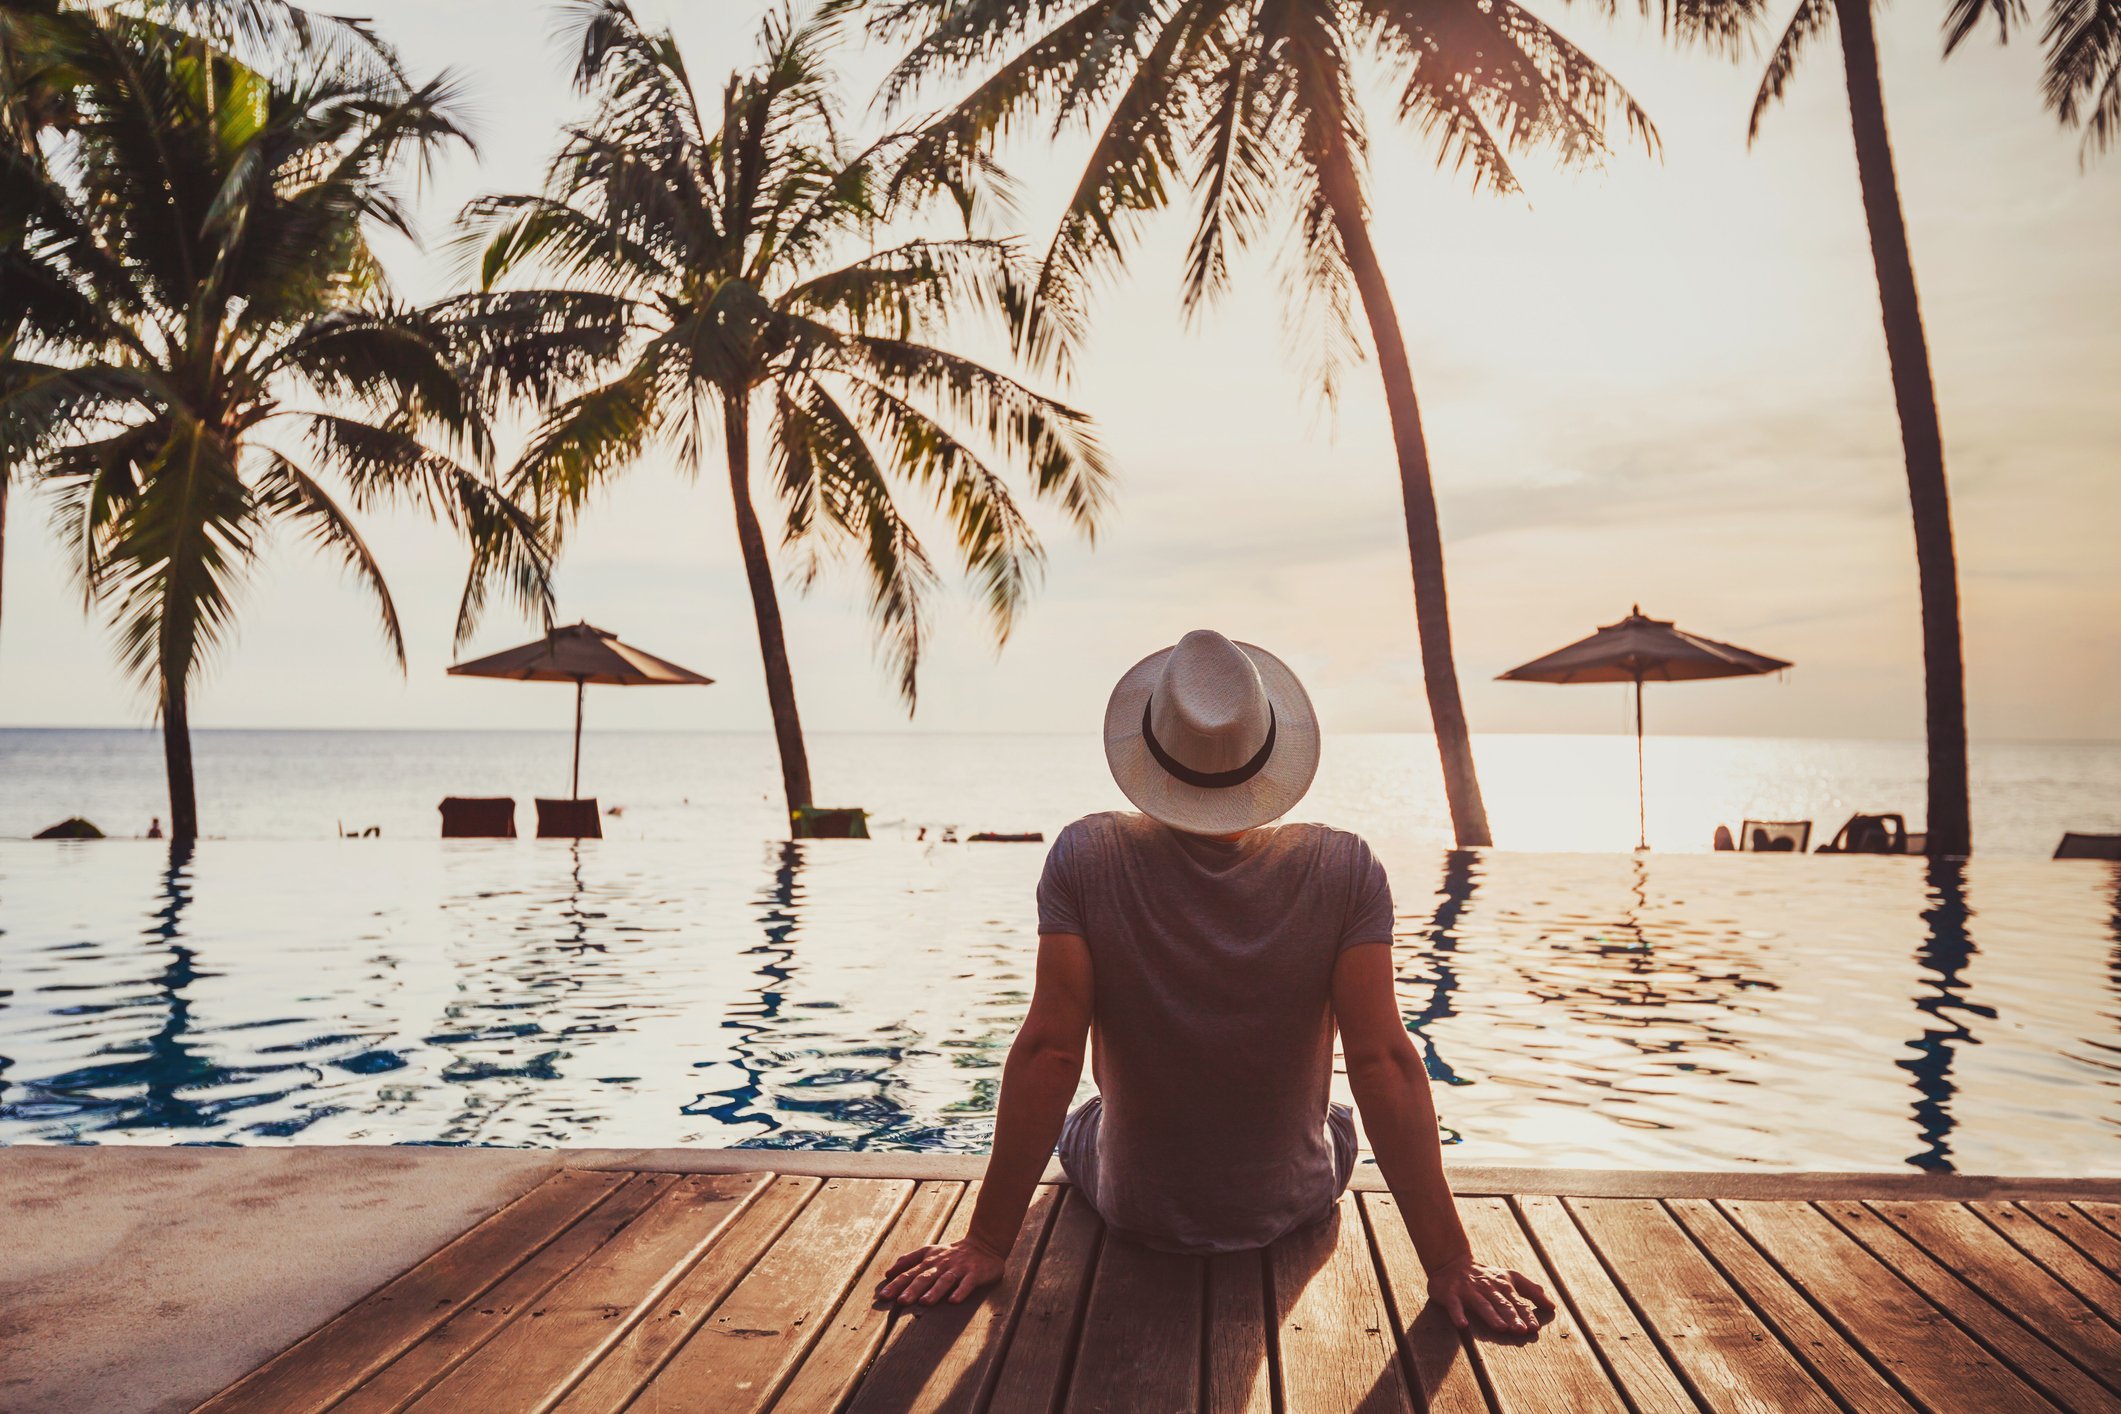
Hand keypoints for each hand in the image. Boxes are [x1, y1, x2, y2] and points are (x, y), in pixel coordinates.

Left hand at [878, 1237, 1006, 1305]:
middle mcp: (942, 1262)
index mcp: (929, 1258)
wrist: (984, 1244)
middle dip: (912, 1289)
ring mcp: (959, 1268)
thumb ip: (909, 1260)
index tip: (883, 1296)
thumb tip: (888, 1273)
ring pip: (945, 1280)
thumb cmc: (952, 1253)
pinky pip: (967, 1283)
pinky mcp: (975, 1273)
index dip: (896, 1283)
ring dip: (934, 1291)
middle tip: (900, 1302)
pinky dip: (960, 1292)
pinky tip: (953, 1301)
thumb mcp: (929, 1252)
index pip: (910, 1271)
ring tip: (924, 1303)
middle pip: (925, 1276)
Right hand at [1429, 1258, 1553, 1333]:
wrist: (1451, 1262)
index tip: (1534, 1328)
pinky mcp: (1451, 1294)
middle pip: (1501, 1303)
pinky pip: (1454, 1306)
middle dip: (1512, 1316)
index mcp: (1503, 1284)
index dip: (1526, 1314)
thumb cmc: (1485, 1275)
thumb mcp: (1510, 1278)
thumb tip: (1552, 1306)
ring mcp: (1469, 1291)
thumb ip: (1531, 1291)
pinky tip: (1463, 1325)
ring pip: (1482, 1304)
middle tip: (1521, 1330)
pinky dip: (1458, 1315)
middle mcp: (1487, 1287)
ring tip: (1501, 1328)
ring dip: (1491, 1316)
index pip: (1517, 1301)